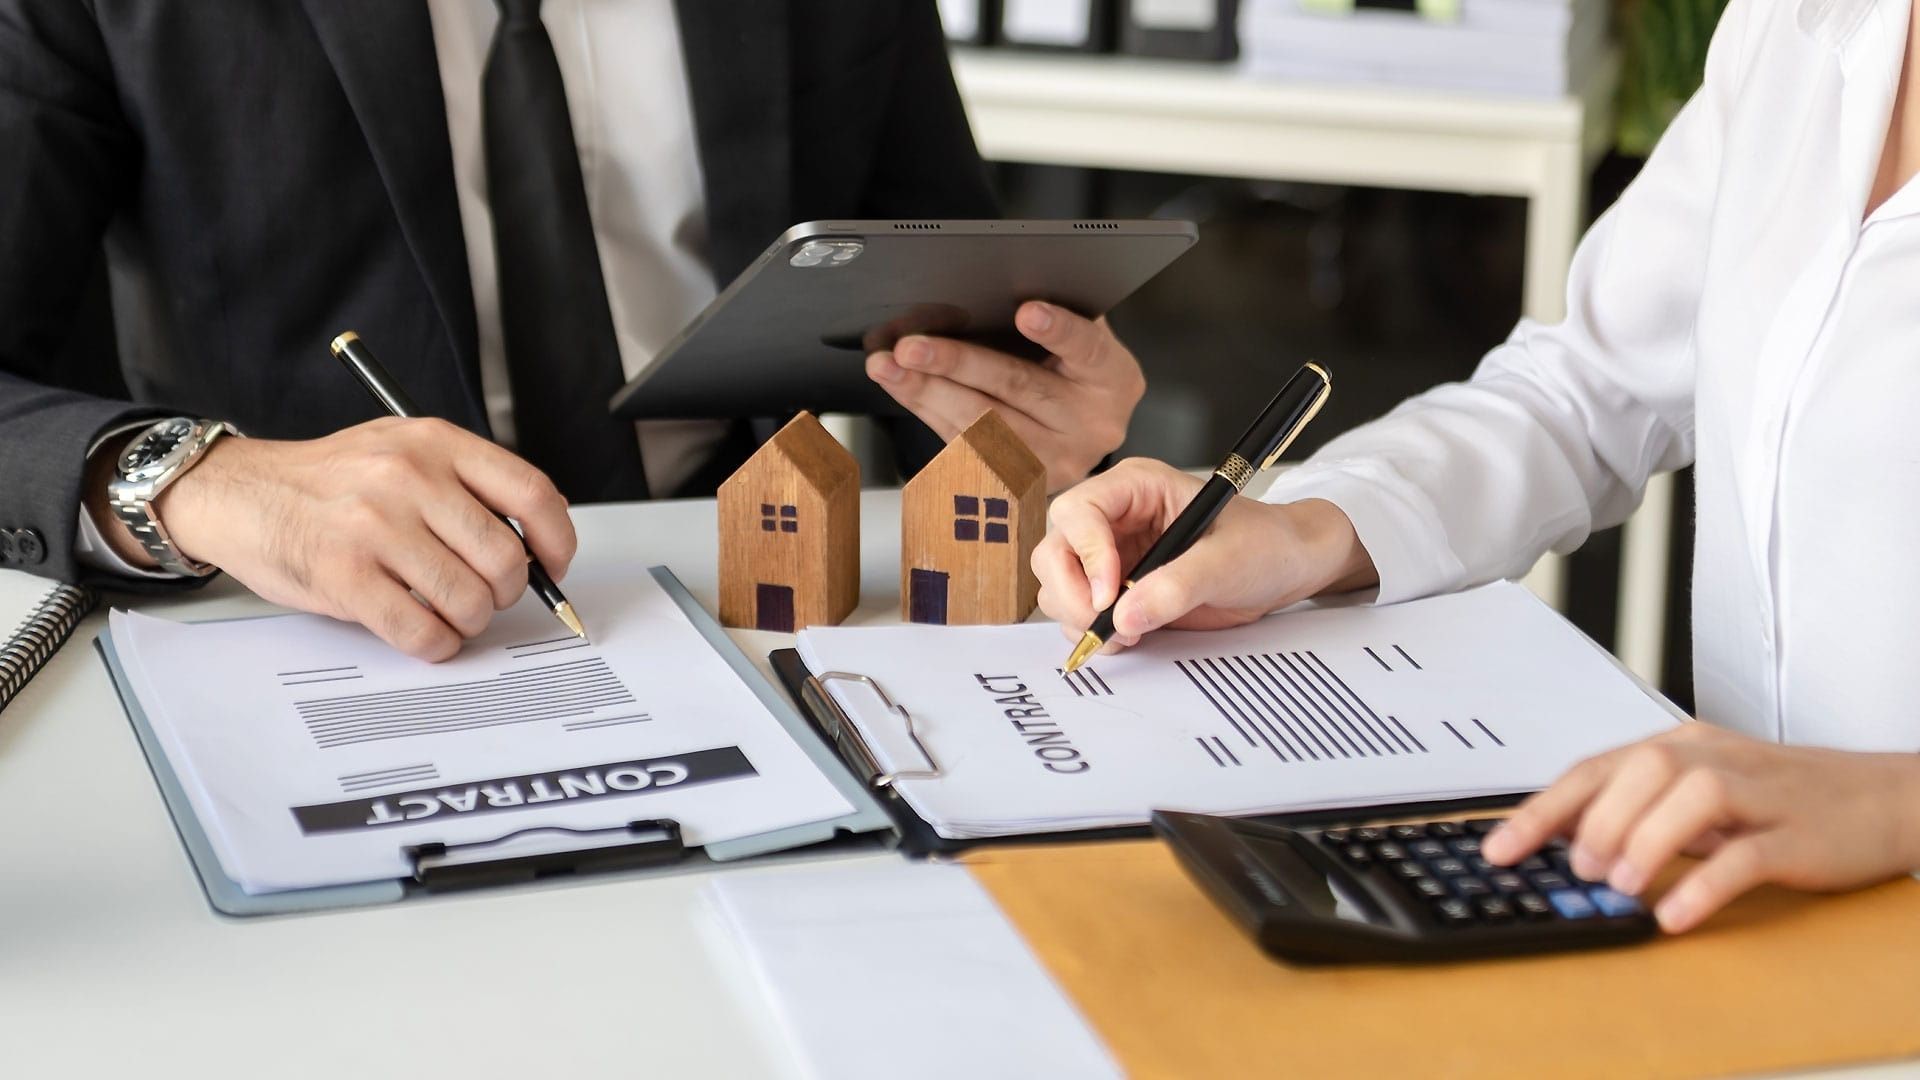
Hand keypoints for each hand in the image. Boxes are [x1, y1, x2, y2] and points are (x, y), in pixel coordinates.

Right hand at [124, 418, 575, 660]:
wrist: (241, 493)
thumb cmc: (331, 482)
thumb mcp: (404, 451)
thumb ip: (466, 485)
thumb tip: (533, 547)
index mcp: (435, 442)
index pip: (531, 494)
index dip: (556, 541)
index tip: (553, 565)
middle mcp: (410, 478)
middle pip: (504, 559)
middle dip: (504, 593)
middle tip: (484, 596)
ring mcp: (375, 527)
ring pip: (468, 601)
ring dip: (468, 622)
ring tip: (448, 613)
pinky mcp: (344, 575)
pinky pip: (420, 631)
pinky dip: (435, 644)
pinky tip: (425, 634)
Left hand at [865, 301, 1143, 491]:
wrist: (1088, 426)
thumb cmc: (1076, 369)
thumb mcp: (1081, 337)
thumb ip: (1055, 315)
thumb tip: (990, 287)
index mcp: (1113, 378)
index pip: (1087, 349)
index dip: (1058, 331)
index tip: (1026, 312)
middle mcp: (1091, 425)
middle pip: (1019, 389)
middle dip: (958, 364)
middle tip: (912, 346)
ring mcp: (1057, 460)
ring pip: (983, 425)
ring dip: (927, 393)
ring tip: (889, 365)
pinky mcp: (1020, 481)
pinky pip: (964, 444)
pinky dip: (927, 410)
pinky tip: (902, 387)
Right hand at [1031, 457, 1377, 649]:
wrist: (1285, 569)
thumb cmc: (1264, 544)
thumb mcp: (1227, 561)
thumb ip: (1177, 587)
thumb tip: (1126, 615)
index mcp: (1135, 489)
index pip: (1079, 512)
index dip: (1086, 553)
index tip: (1109, 593)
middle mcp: (1113, 520)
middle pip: (1054, 551)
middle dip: (1072, 594)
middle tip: (1108, 625)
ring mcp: (1110, 556)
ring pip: (1058, 586)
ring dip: (1081, 618)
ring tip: (1130, 632)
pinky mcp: (1115, 591)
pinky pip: (1079, 613)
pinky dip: (1093, 632)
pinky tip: (1130, 636)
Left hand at [1483, 723, 1919, 932]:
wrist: (1887, 798)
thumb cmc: (1785, 799)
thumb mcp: (1702, 795)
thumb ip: (1642, 810)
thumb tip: (1568, 845)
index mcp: (1682, 745)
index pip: (1596, 767)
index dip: (1542, 809)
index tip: (1499, 850)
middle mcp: (1714, 757)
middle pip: (1642, 768)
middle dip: (1597, 821)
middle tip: (1581, 869)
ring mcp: (1760, 792)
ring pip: (1691, 795)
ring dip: (1646, 840)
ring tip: (1624, 885)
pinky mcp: (1800, 833)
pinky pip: (1748, 853)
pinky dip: (1705, 884)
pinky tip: (1675, 913)